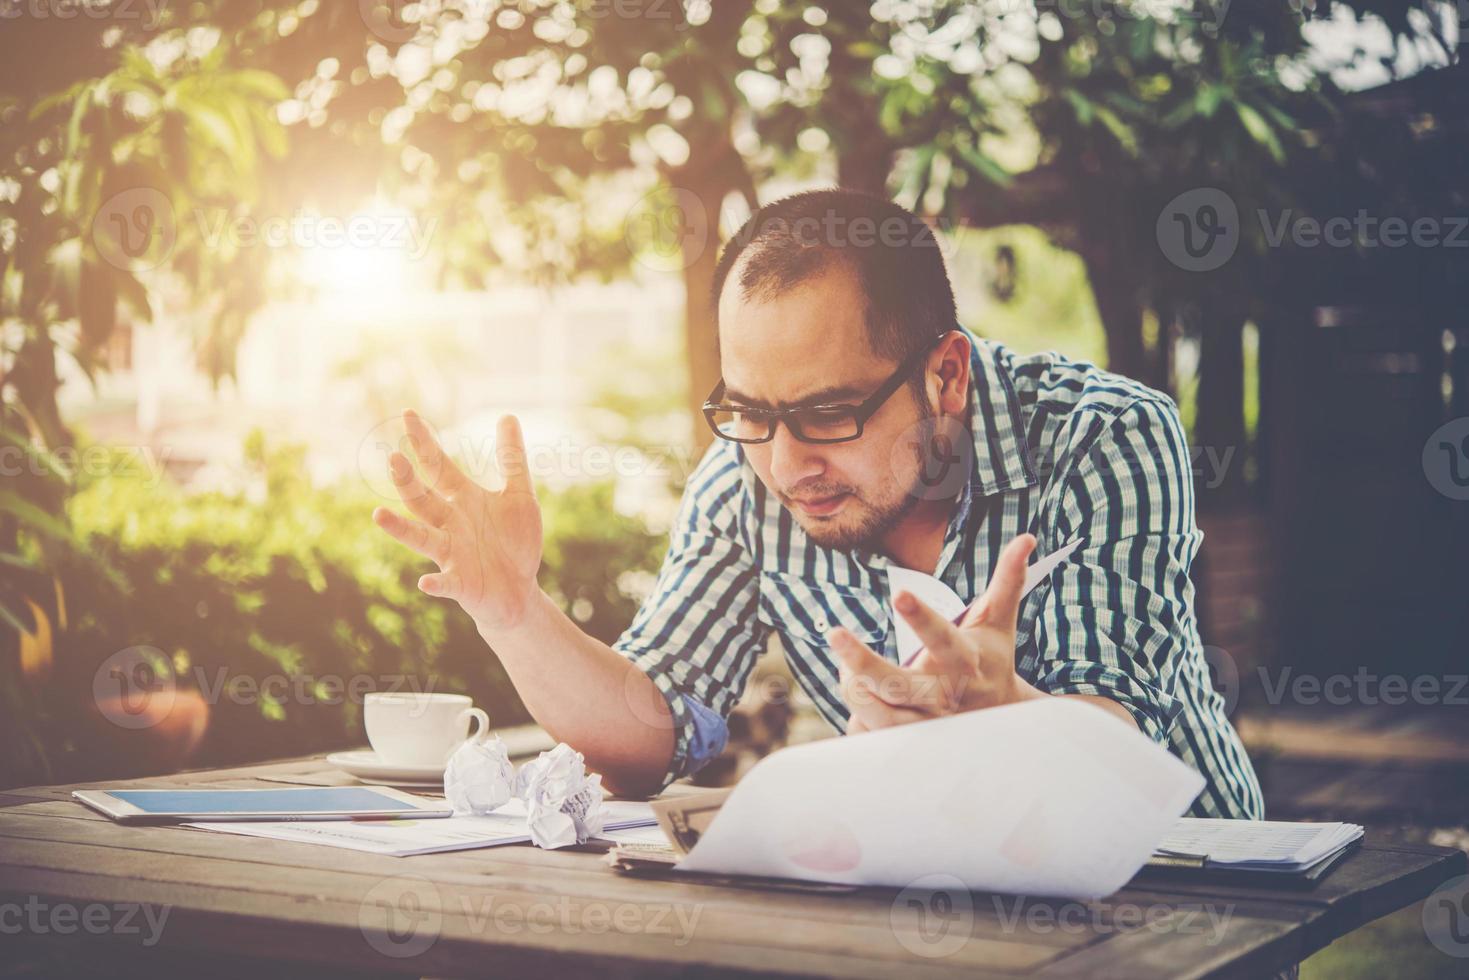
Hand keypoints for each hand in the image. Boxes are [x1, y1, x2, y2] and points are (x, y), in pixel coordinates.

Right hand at [372, 410, 542, 635]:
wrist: (519, 590)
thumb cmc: (514, 542)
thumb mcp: (519, 495)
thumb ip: (512, 459)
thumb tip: (507, 415)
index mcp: (463, 499)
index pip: (437, 466)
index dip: (425, 442)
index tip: (409, 414)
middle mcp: (449, 523)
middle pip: (422, 499)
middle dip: (407, 481)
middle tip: (394, 459)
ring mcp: (451, 553)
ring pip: (421, 537)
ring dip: (400, 529)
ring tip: (379, 515)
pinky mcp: (460, 582)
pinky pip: (445, 583)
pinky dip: (435, 583)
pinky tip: (425, 582)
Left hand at [833, 534, 1042, 733]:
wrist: (1003, 723)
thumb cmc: (991, 662)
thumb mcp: (998, 623)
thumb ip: (1008, 581)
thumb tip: (1026, 538)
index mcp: (965, 662)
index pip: (943, 638)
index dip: (922, 618)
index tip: (899, 593)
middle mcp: (944, 697)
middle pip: (899, 685)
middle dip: (863, 663)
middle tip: (837, 634)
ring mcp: (927, 726)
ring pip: (880, 716)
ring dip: (855, 690)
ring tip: (844, 665)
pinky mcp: (910, 745)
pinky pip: (872, 737)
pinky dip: (858, 718)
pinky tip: (859, 696)